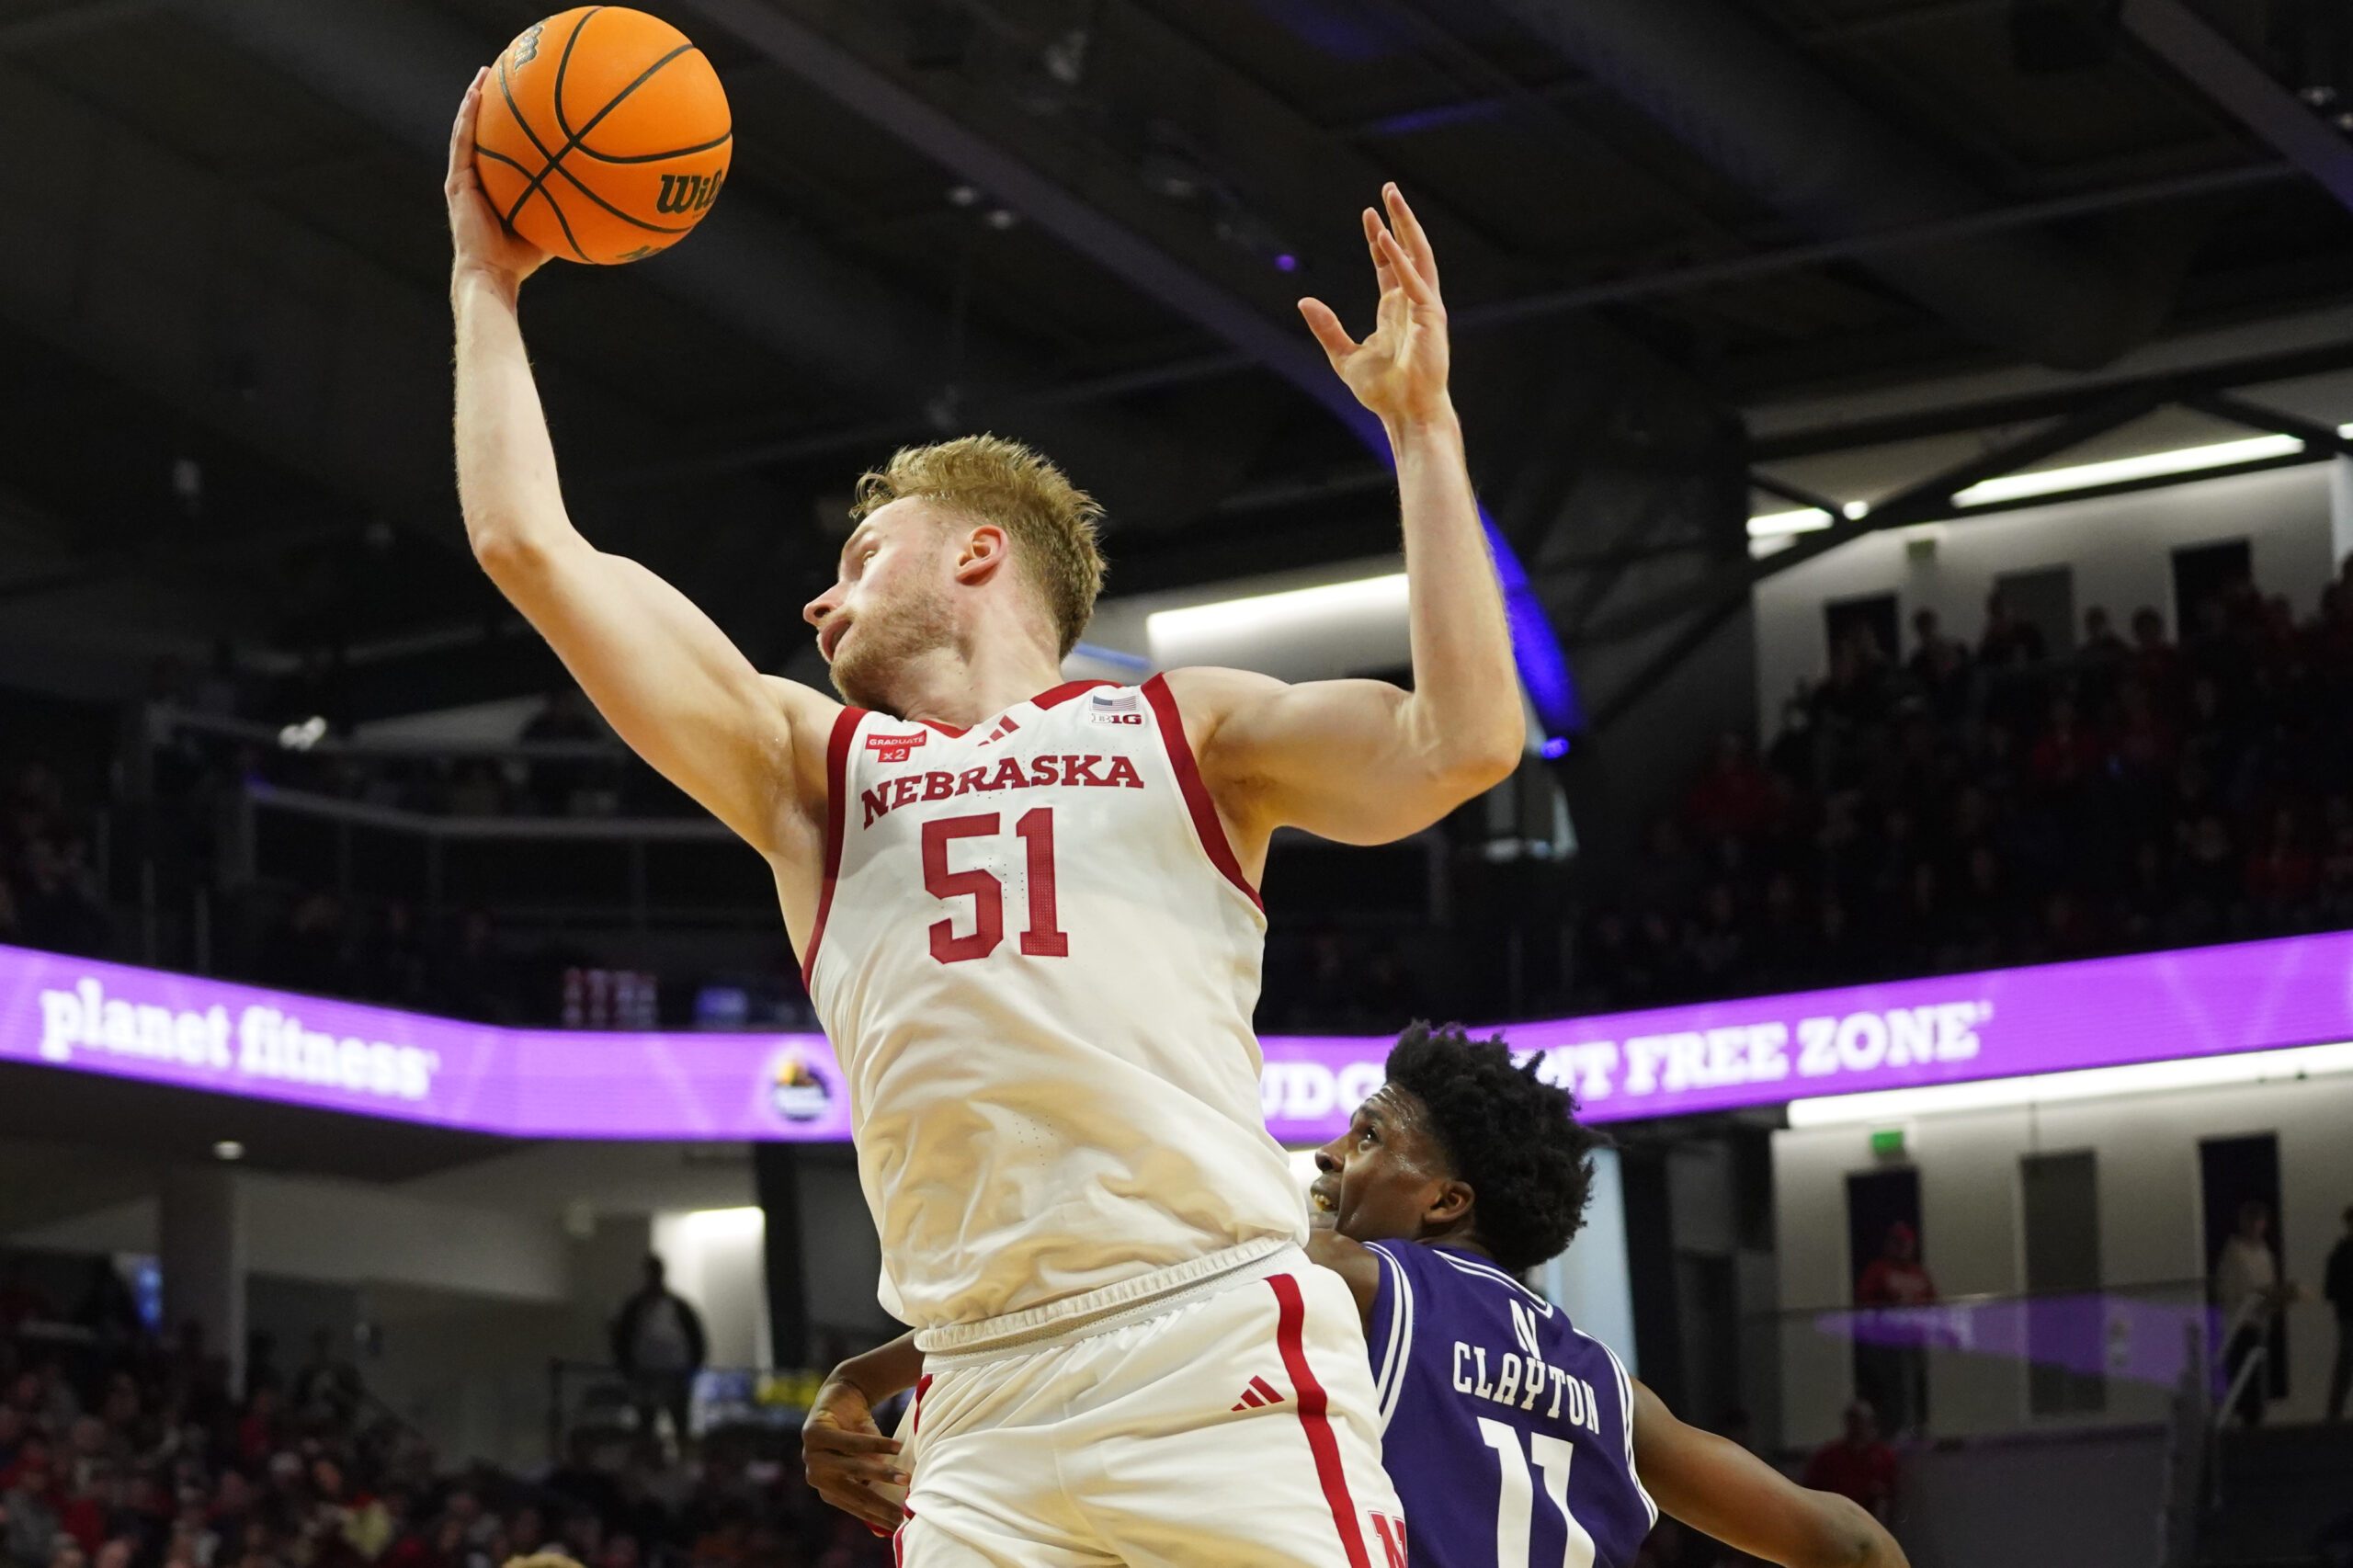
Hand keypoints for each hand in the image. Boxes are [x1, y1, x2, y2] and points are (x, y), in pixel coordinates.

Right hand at [446, 66, 549, 291]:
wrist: (494, 274)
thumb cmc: (522, 260)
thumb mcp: (551, 226)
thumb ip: (566, 208)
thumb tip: (601, 198)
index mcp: (494, 187)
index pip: (500, 149)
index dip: (507, 125)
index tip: (522, 101)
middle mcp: (476, 179)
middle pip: (482, 132)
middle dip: (489, 103)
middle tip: (501, 75)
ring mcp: (464, 179)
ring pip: (467, 130)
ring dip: (474, 100)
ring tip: (485, 73)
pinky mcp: (457, 182)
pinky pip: (462, 143)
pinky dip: (467, 117)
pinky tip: (476, 95)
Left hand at [801, 1371, 907, 1535]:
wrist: (843, 1393)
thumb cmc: (858, 1433)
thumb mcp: (868, 1462)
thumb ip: (872, 1486)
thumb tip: (882, 1531)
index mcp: (827, 1488)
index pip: (856, 1507)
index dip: (879, 1516)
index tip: (901, 1525)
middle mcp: (816, 1475)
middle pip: (854, 1492)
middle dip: (882, 1503)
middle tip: (905, 1511)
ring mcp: (811, 1455)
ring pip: (853, 1467)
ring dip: (882, 1473)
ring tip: (905, 1479)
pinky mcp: (813, 1433)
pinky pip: (849, 1442)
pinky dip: (875, 1445)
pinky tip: (896, 1447)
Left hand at [1299, 184, 1451, 429]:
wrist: (1405, 413)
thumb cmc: (1382, 392)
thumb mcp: (1343, 356)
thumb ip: (1327, 327)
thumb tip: (1305, 301)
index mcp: (1396, 310)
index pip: (1388, 263)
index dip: (1379, 237)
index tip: (1369, 213)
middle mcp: (1413, 302)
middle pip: (1407, 250)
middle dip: (1399, 218)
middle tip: (1388, 188)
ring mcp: (1425, 307)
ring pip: (1418, 254)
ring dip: (1405, 225)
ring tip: (1392, 197)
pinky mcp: (1431, 316)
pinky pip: (1414, 280)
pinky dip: (1400, 258)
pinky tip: (1385, 238)